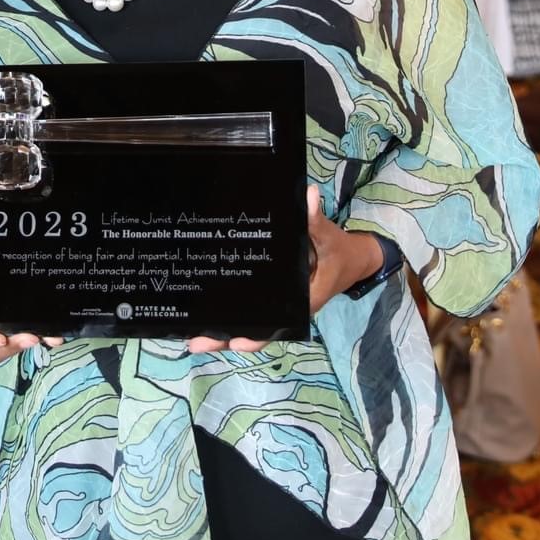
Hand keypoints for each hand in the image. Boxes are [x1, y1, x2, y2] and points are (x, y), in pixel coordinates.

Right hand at [0, 182, 63, 364]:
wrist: (1, 271)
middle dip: (9, 347)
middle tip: (30, 336)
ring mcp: (3, 327)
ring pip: (9, 350)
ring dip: (25, 346)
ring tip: (47, 335)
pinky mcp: (22, 327)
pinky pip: (28, 342)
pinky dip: (43, 339)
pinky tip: (58, 333)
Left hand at [189, 184, 387, 352]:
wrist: (350, 259)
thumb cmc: (339, 251)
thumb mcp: (329, 237)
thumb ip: (316, 221)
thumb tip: (308, 196)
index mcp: (302, 304)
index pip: (275, 326)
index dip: (255, 336)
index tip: (234, 343)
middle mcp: (287, 309)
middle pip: (253, 329)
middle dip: (224, 338)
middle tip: (194, 342)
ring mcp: (277, 304)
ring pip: (248, 321)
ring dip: (221, 329)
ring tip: (190, 334)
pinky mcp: (271, 295)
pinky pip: (250, 308)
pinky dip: (230, 311)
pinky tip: (203, 311)